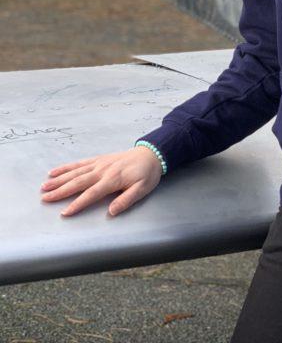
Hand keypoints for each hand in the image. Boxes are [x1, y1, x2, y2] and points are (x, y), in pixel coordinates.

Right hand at [39, 147, 162, 216]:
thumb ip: (126, 200)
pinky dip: (66, 168)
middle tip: (45, 199)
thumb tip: (111, 212)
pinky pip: (79, 163)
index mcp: (113, 180)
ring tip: (44, 187)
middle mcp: (102, 171)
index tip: (65, 212)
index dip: (78, 204)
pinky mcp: (98, 160)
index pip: (92, 194)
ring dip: (59, 180)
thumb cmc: (147, 174)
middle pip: (78, 182)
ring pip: (75, 172)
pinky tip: (54, 172)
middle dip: (61, 191)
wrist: (151, 154)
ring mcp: (99, 164)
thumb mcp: (142, 189)